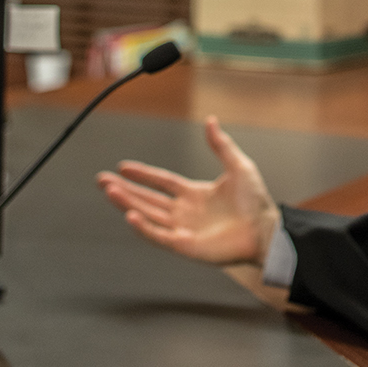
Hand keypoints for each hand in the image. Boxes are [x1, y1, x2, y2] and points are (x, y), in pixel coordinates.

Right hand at [96, 116, 278, 267]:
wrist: (265, 230)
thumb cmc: (257, 203)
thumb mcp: (239, 167)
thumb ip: (221, 145)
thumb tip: (211, 120)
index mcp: (195, 194)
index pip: (162, 182)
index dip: (144, 175)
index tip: (123, 167)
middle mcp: (185, 212)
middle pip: (148, 199)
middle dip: (125, 189)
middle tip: (102, 180)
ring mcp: (183, 230)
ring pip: (147, 215)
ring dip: (127, 203)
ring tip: (109, 191)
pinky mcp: (185, 246)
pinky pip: (158, 236)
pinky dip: (143, 227)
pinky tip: (129, 214)